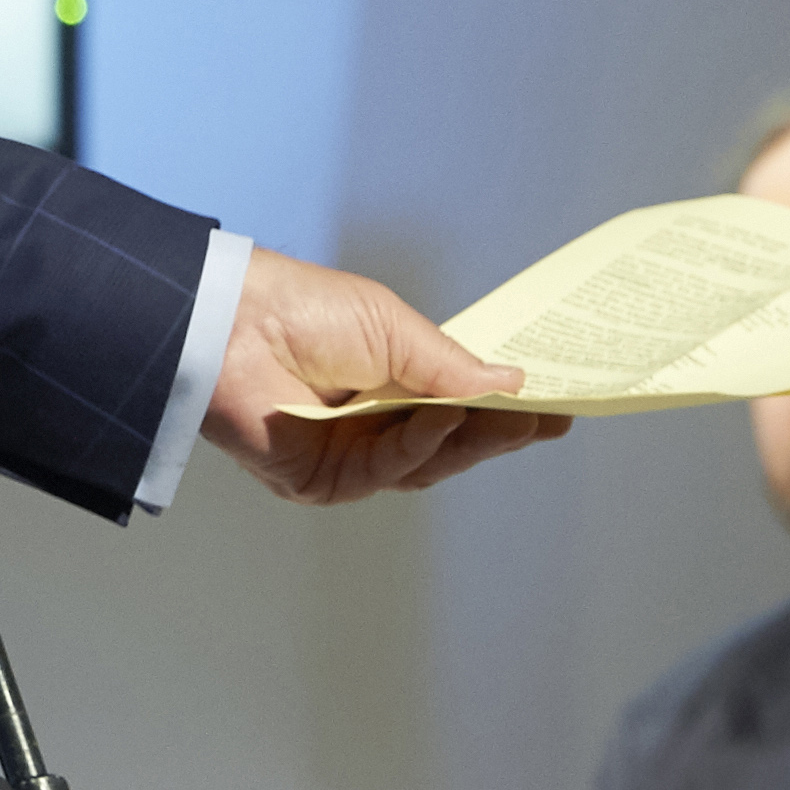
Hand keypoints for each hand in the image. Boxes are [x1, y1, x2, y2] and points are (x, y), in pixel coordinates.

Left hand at [203, 244, 570, 503]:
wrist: (230, 320)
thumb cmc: (303, 309)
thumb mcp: (392, 327)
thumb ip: (449, 365)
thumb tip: (513, 384)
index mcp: (388, 382)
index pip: (459, 407)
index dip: (506, 412)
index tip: (559, 409)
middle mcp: (372, 423)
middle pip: (450, 443)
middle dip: (500, 433)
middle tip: (547, 422)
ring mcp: (349, 455)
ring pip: (426, 465)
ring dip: (470, 442)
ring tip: (511, 421)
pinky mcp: (323, 480)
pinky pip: (382, 471)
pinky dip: (417, 447)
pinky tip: (440, 421)